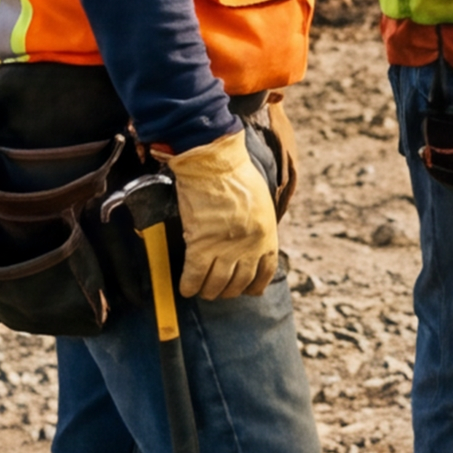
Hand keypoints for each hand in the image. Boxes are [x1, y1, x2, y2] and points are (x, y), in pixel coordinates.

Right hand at [162, 130, 281, 300]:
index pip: (265, 272)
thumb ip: (257, 226)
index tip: (248, 291)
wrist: (214, 161)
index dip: (255, 286)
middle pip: (239, 282)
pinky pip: (194, 275)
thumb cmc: (235, 174)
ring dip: (208, 291)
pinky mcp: (201, 244)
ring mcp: (225, 248)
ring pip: (216, 284)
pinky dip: (189, 285)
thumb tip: (249, 242)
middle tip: (218, 290)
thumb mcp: (260, 202)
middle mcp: (249, 247)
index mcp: (267, 235)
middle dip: (228, 291)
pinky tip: (185, 288)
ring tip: (202, 290)